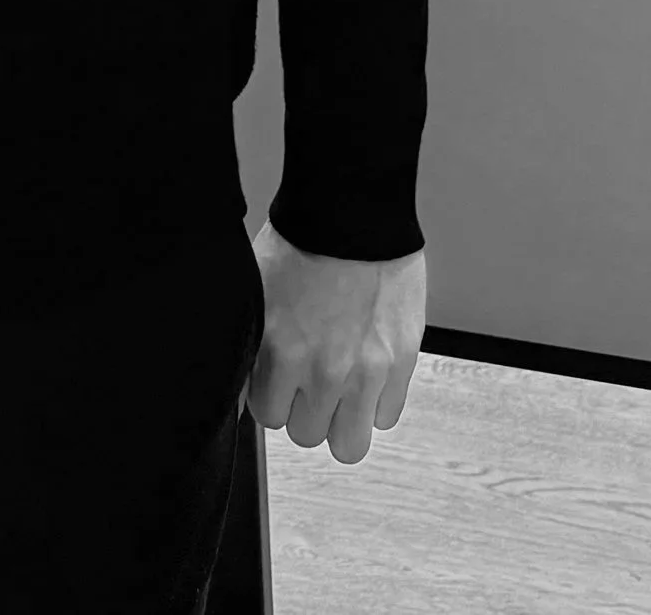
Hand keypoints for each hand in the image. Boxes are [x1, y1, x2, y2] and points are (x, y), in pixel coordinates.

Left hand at [244, 221, 424, 464]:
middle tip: (312, 376)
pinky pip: (385, 416)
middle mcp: (322, 368)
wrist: (355, 206)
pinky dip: (376, 402)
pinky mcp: (402, 360)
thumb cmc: (303, 238)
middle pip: (306, 434)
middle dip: (306, 409)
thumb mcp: (259, 290)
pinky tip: (369, 370)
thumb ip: (256, 343)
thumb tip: (249, 381)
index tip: (281, 377)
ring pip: (347, 443)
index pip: (266, 415)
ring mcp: (366, 368)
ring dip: (341, 418)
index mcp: (280, 348)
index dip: (274, 395)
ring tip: (342, 383)